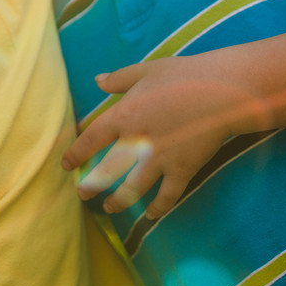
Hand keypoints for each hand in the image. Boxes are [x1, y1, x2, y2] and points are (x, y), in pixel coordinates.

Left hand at [61, 54, 245, 218]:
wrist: (219, 91)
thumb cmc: (181, 75)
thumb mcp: (145, 71)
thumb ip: (119, 78)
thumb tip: (97, 80)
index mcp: (124, 115)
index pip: (92, 138)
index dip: (77, 153)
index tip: (65, 164)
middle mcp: (137, 141)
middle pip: (107, 170)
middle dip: (92, 185)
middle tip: (82, 194)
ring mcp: (159, 159)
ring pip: (133, 189)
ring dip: (119, 201)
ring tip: (109, 208)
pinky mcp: (182, 170)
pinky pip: (167, 196)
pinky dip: (158, 208)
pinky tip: (150, 215)